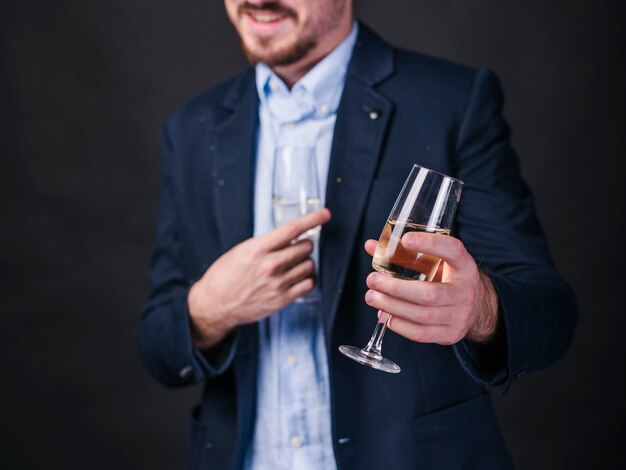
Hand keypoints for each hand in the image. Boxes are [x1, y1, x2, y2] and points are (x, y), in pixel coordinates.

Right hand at [188, 208, 331, 348]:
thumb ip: (265, 244)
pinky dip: (308, 278)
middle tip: (296, 248)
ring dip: (306, 262)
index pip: (292, 229)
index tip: (325, 214)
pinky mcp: (282, 299)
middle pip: (305, 247)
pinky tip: (299, 277)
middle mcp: (269, 266)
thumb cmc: (224, 276)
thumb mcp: (241, 251)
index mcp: (257, 249)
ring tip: (294, 264)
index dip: (312, 219)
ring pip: (309, 265)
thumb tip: (290, 237)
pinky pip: (308, 284)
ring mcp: (278, 284)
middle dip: (304, 245)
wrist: (214, 305)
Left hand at [364, 232, 498, 345]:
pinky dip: (398, 324)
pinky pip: (420, 333)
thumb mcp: (436, 261)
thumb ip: (405, 253)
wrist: (476, 308)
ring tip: (372, 297)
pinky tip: (384, 315)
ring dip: (391, 306)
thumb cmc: (448, 278)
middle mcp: (465, 291)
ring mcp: (459, 316)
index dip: (430, 244)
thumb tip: (370, 246)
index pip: (452, 251)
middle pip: (429, 294)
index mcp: (464, 266)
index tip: (405, 240)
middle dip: (395, 288)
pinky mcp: (450, 334)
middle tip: (372, 280)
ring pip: (422, 315)